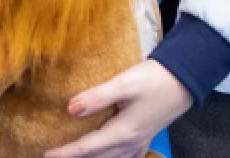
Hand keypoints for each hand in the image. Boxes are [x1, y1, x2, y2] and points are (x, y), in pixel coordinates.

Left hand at [43, 60, 192, 157]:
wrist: (182, 80)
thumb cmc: (153, 80)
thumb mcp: (122, 84)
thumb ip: (96, 97)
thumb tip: (70, 109)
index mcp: (124, 131)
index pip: (88, 147)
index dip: (66, 152)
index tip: (47, 154)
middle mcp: (131, 142)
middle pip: (98, 157)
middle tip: (56, 156)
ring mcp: (140, 141)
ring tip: (75, 156)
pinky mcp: (145, 136)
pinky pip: (125, 156)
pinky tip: (106, 155)